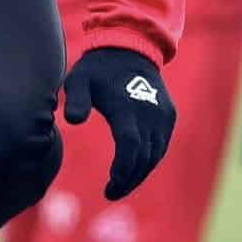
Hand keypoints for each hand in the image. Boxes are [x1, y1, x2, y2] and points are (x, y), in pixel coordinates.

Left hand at [62, 47, 176, 200]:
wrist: (130, 47)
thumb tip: (73, 121)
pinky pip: (161, 146)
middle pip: (144, 158)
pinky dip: (149, 162)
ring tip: (120, 187)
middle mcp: (150, 113)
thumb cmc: (98, 69)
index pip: (130, 146)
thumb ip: (75, 100)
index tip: (110, 185)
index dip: (123, 169)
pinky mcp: (169, 116)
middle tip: (111, 193)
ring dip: (139, 175)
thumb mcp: (79, 79)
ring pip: (155, 156)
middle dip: (129, 180)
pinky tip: (134, 172)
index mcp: (127, 107)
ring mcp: (163, 115)